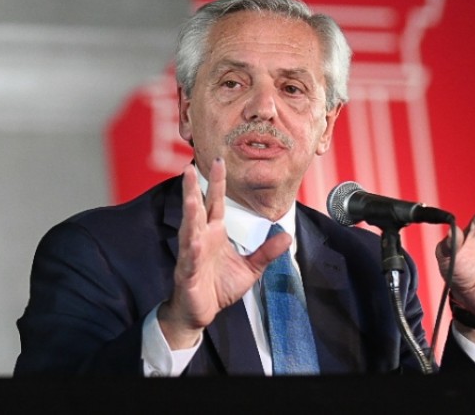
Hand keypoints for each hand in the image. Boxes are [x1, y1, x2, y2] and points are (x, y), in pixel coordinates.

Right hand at [157, 158, 288, 348]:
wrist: (201, 312)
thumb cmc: (218, 287)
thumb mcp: (250, 269)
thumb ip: (266, 252)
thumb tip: (286, 235)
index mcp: (214, 233)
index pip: (214, 203)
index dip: (217, 183)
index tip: (220, 162)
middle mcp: (200, 238)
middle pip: (196, 208)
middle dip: (193, 189)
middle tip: (190, 168)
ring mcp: (192, 254)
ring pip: (189, 228)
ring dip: (189, 211)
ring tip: (189, 196)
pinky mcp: (188, 272)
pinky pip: (190, 258)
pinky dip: (192, 248)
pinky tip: (194, 239)